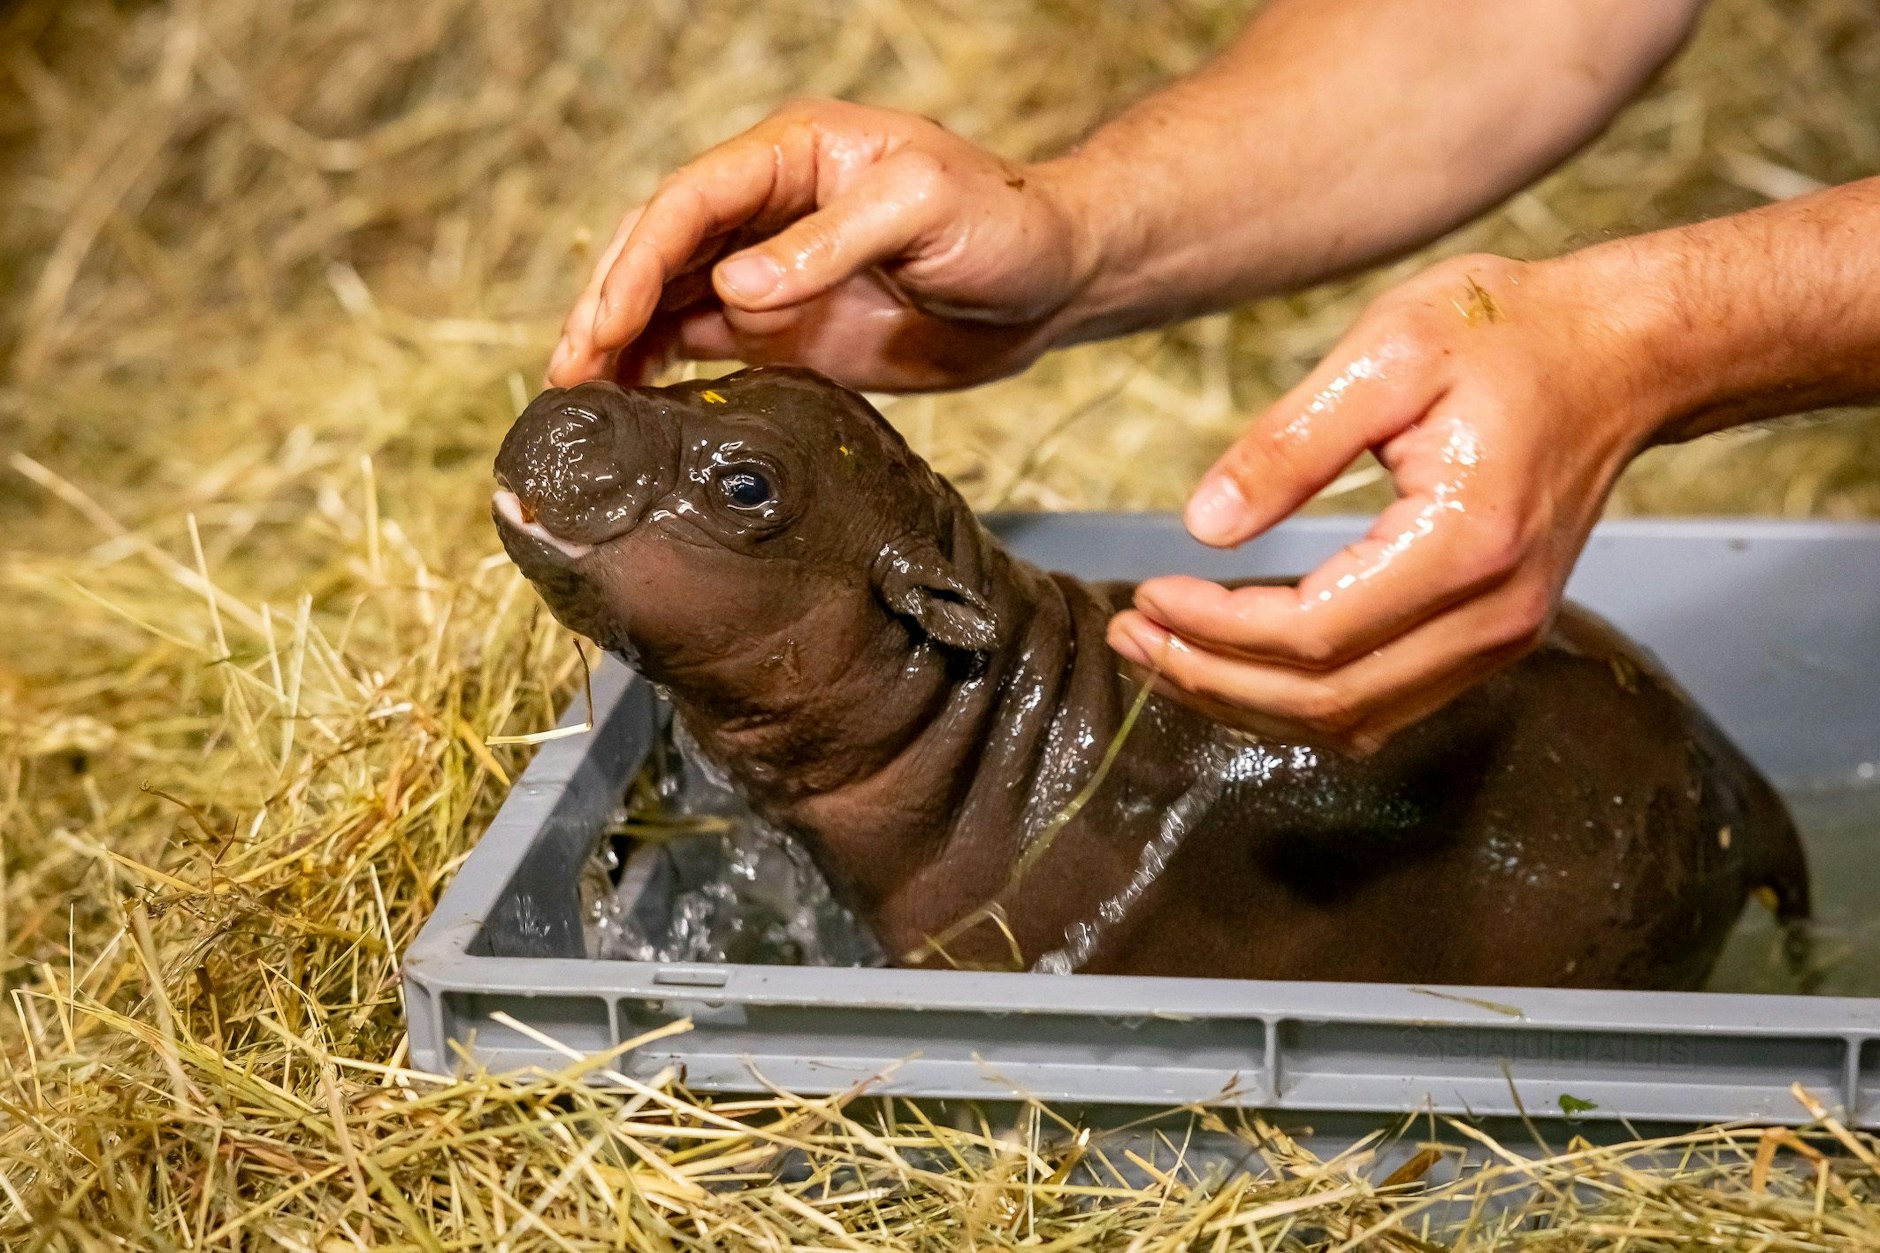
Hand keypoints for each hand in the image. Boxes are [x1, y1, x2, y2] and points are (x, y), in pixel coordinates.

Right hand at [547, 99, 1092, 391]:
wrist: (1051, 281)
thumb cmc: (1003, 223)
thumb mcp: (925, 210)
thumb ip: (830, 244)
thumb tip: (735, 286)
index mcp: (792, 155)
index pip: (689, 201)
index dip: (639, 260)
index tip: (607, 320)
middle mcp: (767, 210)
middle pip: (660, 249)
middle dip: (607, 305)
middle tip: (568, 370)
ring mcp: (772, 273)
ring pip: (669, 300)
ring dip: (619, 343)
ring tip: (577, 395)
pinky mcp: (785, 330)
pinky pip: (703, 345)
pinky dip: (659, 370)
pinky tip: (629, 403)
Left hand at [1106, 250, 1669, 752]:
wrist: (1622, 353)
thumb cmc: (1507, 333)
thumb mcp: (1387, 352)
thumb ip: (1289, 443)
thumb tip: (1202, 526)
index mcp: (1467, 542)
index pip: (1314, 632)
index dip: (1216, 629)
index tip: (1147, 594)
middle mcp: (1494, 614)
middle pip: (1327, 699)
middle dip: (1213, 678)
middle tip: (1131, 637)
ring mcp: (1501, 639)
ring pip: (1351, 718)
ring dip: (1246, 700)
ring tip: (1163, 652)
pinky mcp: (1491, 638)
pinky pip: (1381, 702)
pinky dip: (1298, 697)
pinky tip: (1236, 659)